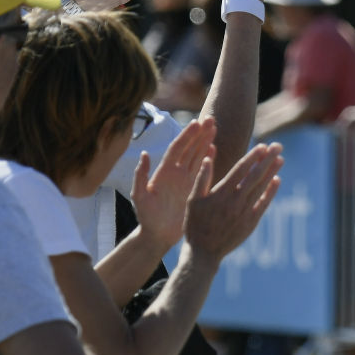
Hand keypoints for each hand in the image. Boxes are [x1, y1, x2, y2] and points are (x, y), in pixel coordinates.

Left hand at [132, 117, 217, 251]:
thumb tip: (144, 154)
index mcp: (163, 171)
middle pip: (189, 148)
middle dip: (199, 133)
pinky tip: (214, 148)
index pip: (177, 149)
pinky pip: (203, 171)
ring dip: (205, 141)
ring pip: (198, 156)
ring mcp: (185, 180)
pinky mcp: (194, 188)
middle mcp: (175, 172)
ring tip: (214, 127)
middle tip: (210, 119)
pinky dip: (208, 159)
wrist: (157, 235)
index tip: (196, 123)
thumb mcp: (140, 196)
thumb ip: (141, 176)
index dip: (186, 136)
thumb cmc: (146, 217)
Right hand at [182, 142, 282, 262]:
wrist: (204, 253)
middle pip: (255, 176)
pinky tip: (277, 180)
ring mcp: (245, 212)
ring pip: (261, 188)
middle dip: (267, 160)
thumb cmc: (195, 225)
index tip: (262, 146)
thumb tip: (207, 158)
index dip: (253, 157)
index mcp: (220, 194)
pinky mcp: (251, 223)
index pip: (240, 170)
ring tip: (281, 159)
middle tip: (278, 147)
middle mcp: (235, 201)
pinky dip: (271, 192)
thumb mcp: (192, 201)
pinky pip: (263, 204)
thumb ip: (201, 179)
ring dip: (272, 172)